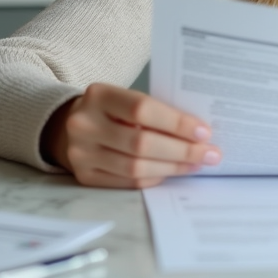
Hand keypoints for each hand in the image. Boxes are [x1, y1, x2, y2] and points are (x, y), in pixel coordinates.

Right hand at [41, 83, 222, 188]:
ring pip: (136, 167)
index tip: (204, 131)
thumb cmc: (109, 110)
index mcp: (97, 95)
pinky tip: (173, 171)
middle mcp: (84, 124)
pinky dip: (155, 178)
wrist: (67, 126)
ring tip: (196, 164)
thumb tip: (198, 131)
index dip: (176, 122)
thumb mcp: (123, 98)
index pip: (142, 109)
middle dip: (182, 150)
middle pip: (141, 143)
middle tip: (210, 153)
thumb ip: (153, 110)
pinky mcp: (85, 176)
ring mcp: (81, 153)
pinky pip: (128, 182)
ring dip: (173, 167)